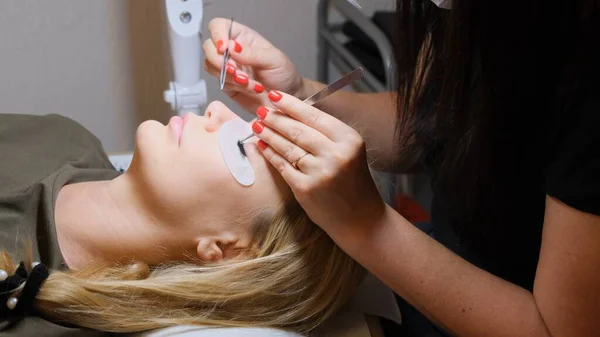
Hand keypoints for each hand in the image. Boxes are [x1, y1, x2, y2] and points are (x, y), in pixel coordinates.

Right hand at [203, 18, 305, 113]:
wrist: (285, 97)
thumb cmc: (283, 73)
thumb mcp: (273, 60)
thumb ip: (252, 53)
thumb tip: (231, 47)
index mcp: (242, 37)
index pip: (219, 26)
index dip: (217, 35)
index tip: (224, 49)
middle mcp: (232, 51)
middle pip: (209, 47)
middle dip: (220, 61)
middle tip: (236, 70)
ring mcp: (227, 67)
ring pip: (211, 67)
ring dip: (229, 76)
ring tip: (249, 81)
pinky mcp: (227, 83)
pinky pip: (220, 83)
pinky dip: (234, 86)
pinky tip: (251, 88)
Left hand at [250, 90, 386, 243]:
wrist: (360, 218)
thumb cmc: (352, 181)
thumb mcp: (348, 150)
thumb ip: (326, 133)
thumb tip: (290, 112)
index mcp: (350, 139)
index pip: (314, 116)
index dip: (290, 104)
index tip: (273, 96)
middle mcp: (336, 154)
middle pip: (298, 130)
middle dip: (275, 118)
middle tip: (260, 110)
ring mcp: (320, 173)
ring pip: (287, 147)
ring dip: (269, 134)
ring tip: (257, 125)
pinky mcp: (306, 189)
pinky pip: (282, 165)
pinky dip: (270, 154)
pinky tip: (261, 145)